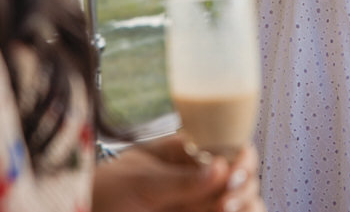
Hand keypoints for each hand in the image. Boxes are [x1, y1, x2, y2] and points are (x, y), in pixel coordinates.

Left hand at [92, 135, 264, 211]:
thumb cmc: (105, 193)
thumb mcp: (139, 182)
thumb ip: (180, 180)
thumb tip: (221, 168)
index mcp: (187, 152)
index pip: (230, 144)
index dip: (241, 157)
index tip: (233, 172)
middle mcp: (199, 176)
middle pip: (242, 175)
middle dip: (242, 185)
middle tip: (224, 202)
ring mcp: (201, 201)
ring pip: (244, 200)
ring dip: (245, 204)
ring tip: (223, 211)